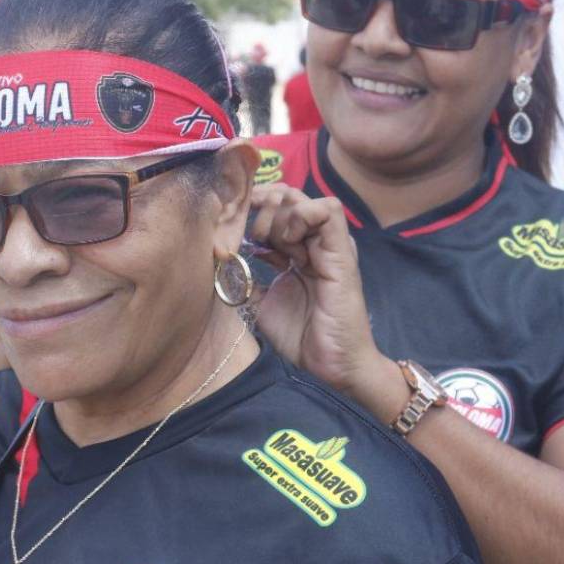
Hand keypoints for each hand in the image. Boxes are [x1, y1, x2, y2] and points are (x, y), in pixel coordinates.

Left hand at [247, 184, 402, 416]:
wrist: (330, 365)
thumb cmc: (300, 337)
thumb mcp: (260, 303)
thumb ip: (245, 280)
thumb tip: (221, 261)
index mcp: (296, 251)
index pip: (272, 210)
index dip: (250, 210)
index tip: (230, 227)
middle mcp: (313, 243)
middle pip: (284, 197)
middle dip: (259, 207)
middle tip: (249, 237)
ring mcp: (329, 245)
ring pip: (301, 198)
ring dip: (278, 212)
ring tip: (267, 241)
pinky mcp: (342, 252)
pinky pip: (328, 211)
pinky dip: (301, 215)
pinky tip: (287, 241)